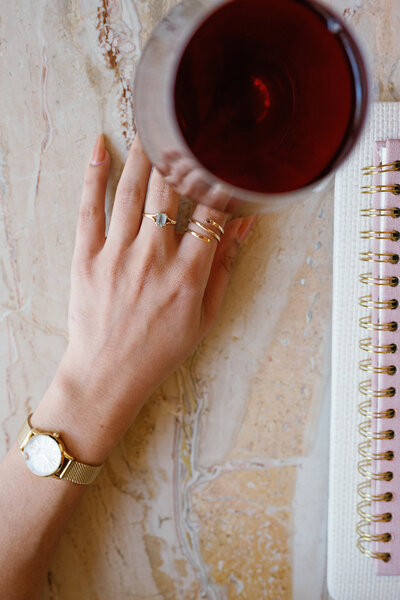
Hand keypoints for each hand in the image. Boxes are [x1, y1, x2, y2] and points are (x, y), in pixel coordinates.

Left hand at [33, 135, 254, 461]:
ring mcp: (116, 255)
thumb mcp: (205, 315)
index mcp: (188, 273)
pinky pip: (89, 208)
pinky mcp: (86, 258)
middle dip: (179, 153)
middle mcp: (153, 257)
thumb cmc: (160, 350)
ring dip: (142, 153)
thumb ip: (224, 266)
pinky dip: (93, 174)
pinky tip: (99, 147)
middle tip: (183, 124)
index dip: (219, 179)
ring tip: (149, 125)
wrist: (109, 375)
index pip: (210, 210)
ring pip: (131, 191)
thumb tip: (244, 225)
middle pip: (168, 190)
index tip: (223, 155)